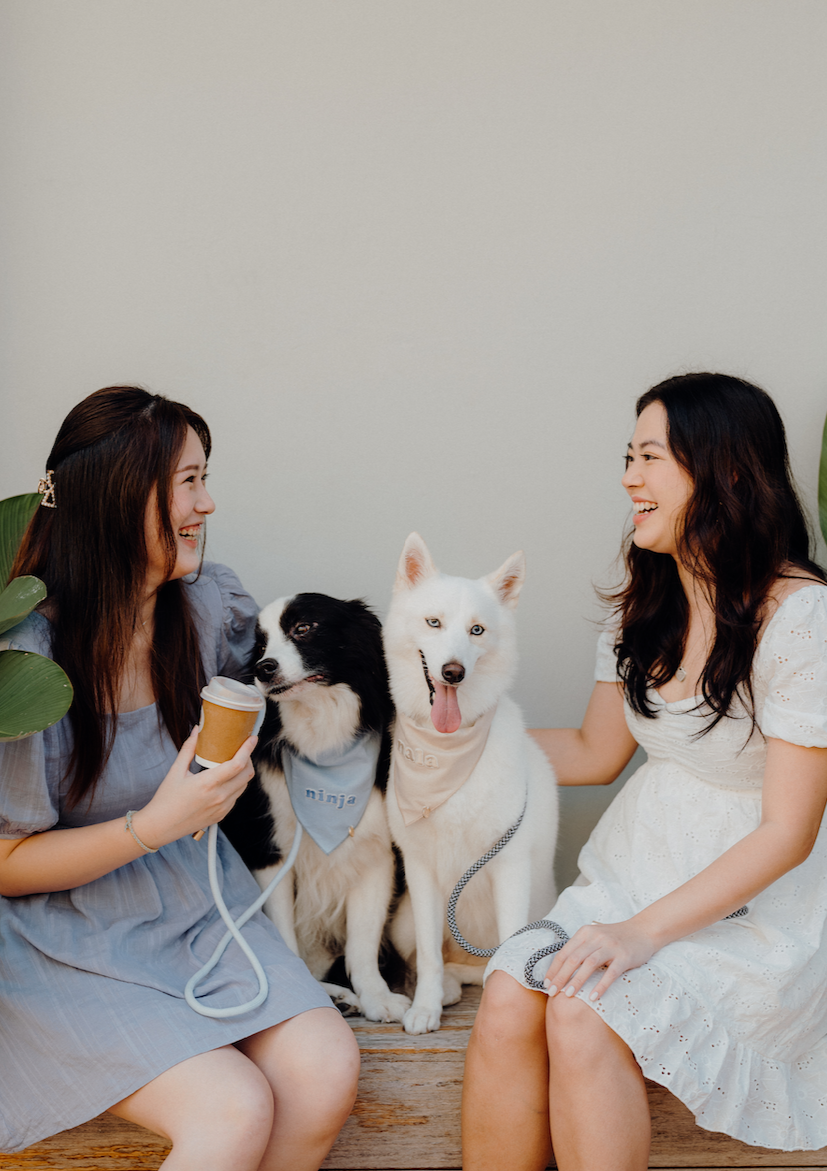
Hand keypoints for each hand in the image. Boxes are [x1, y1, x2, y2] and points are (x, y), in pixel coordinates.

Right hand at [133, 727, 256, 847]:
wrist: (160, 826)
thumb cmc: (166, 799)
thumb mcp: (176, 771)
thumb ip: (189, 749)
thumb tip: (197, 730)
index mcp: (207, 783)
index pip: (238, 764)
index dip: (248, 749)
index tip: (252, 739)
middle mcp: (219, 797)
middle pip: (247, 774)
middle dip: (248, 759)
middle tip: (242, 750)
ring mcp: (222, 808)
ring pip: (243, 786)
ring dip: (243, 773)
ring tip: (233, 763)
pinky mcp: (221, 815)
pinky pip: (236, 797)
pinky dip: (235, 785)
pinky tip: (225, 780)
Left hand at [543, 919, 656, 1001]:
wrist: (643, 931)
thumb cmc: (616, 937)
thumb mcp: (595, 936)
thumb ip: (580, 948)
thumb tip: (560, 968)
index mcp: (585, 933)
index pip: (564, 952)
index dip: (554, 969)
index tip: (547, 984)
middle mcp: (596, 937)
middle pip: (574, 958)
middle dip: (561, 977)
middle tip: (552, 993)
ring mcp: (611, 946)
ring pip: (589, 964)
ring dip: (577, 981)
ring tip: (568, 995)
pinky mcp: (624, 956)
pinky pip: (611, 973)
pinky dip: (600, 985)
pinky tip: (592, 997)